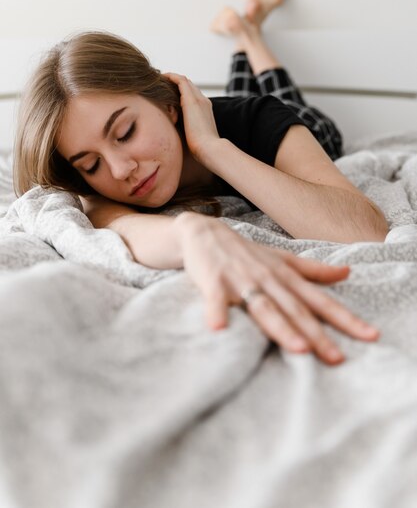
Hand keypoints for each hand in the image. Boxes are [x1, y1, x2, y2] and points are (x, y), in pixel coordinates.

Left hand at [163, 72, 219, 162]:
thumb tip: (176, 137)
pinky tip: (161, 77)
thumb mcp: (194, 137)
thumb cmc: (201, 148)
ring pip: (185, 81)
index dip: (181, 93)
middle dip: (176, 83)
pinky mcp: (191, 100)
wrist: (209, 148)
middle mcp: (203, 101)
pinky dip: (171, 77)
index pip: (193, 96)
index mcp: (205, 111)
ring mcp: (199, 99)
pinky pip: (180, 81)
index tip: (169, 94)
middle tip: (161, 84)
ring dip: (172, 79)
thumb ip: (187, 132)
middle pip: (189, 86)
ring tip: (160, 79)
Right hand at [175, 212, 379, 365]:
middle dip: (317, 334)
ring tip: (298, 349)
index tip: (370, 336)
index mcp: (286, 276)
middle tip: (337, 358)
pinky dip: (217, 312)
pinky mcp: (214, 282)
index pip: (320, 301)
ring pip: (264, 307)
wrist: (205, 232)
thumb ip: (313, 270)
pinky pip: (216, 299)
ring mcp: (241, 280)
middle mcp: (268, 279)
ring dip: (281, 327)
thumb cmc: (246, 252)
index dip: (345, 318)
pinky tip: (218, 328)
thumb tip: (347, 272)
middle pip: (296, 310)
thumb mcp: (282, 259)